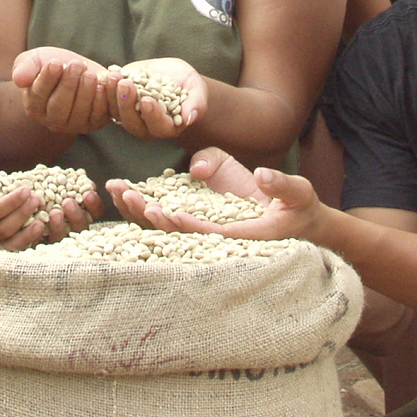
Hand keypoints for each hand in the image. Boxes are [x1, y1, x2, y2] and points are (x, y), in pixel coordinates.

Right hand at [0, 170, 103, 249]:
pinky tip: (40, 227)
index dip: (11, 202)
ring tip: (42, 217)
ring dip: (28, 232)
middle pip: (4, 228)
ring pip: (10, 244)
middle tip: (37, 199)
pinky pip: (16, 248)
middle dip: (23, 214)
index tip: (26, 190)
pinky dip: (29, 240)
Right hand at [13, 48, 113, 136]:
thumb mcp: (35, 60)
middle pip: (59, 107)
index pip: (38, 95)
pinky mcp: (94, 123)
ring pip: (79, 112)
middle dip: (68, 85)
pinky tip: (102, 85)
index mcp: (34, 106)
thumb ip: (24, 67)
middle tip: (76, 65)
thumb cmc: (52, 65)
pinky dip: (101, 101)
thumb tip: (19, 79)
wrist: (76, 70)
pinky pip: (98, 115)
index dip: (47, 80)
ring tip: (89, 74)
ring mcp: (74, 124)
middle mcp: (52, 121)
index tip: (56, 63)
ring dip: (85, 92)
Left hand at [107, 147, 323, 242]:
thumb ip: (282, 185)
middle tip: (129, 196)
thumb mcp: (298, 193)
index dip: (189, 226)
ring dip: (140, 212)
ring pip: (166, 229)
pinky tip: (121, 192)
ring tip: (118, 190)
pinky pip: (165, 219)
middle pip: (179, 235)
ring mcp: (204, 232)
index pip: (211, 235)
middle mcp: (217, 240)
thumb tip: (263, 175)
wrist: (292, 218)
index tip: (168, 212)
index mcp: (243, 238)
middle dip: (153, 217)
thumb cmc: (297, 207)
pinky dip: (143, 207)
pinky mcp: (196, 221)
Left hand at [108, 58, 207, 140]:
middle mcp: (146, 126)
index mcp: (167, 127)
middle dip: (128, 104)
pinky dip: (105, 89)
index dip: (152, 115)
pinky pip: (106, 100)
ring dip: (113, 95)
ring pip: (116, 112)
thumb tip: (190, 118)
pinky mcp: (117, 103)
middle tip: (126, 84)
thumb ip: (196, 103)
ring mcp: (129, 116)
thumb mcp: (196, 89)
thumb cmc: (187, 84)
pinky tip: (107, 75)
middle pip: (132, 122)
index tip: (147, 100)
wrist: (172, 74)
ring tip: (115, 76)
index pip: (158, 126)